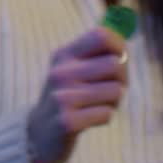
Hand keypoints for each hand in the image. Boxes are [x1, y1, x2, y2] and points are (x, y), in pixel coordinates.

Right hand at [26, 27, 126, 162]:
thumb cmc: (67, 97)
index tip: (121, 58)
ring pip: (115, 91)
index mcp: (63, 55)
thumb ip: (96, 52)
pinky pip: (106, 114)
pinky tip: (88, 119)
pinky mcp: (67, 121)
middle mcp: (60, 72)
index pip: (101, 35)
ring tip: (96, 105)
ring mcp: (62, 96)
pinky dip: (103, 118)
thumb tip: (124, 30)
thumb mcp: (73, 69)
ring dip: (113, 102)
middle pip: (115, 64)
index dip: (120, 46)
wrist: (39, 132)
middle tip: (109, 88)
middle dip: (122, 79)